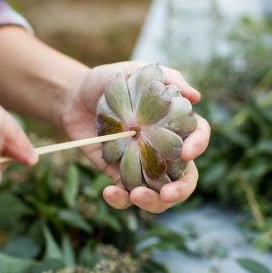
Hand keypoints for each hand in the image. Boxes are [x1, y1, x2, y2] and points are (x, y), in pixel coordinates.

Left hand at [62, 61, 209, 212]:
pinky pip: (127, 196)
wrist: (73, 97)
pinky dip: (121, 200)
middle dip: (181, 190)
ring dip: (153, 202)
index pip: (197, 136)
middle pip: (186, 178)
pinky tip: (109, 192)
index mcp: (174, 124)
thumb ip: (167, 78)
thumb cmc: (108, 80)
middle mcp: (164, 149)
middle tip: (167, 194)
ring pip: (160, 195)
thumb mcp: (135, 70)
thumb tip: (196, 97)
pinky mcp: (120, 177)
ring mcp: (143, 166)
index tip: (185, 152)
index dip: (198, 145)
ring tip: (133, 195)